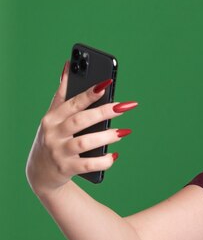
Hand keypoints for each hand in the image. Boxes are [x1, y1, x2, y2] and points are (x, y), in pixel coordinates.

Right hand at [25, 61, 136, 196]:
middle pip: (80, 120)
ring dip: (106, 136)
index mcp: (51, 118)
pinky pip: (88, 165)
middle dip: (104, 112)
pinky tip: (114, 156)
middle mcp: (53, 134)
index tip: (107, 83)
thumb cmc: (52, 138)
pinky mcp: (67, 169)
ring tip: (124, 131)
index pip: (72, 103)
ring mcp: (59, 152)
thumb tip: (68, 65)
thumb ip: (62, 94)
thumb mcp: (52, 117)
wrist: (40, 173)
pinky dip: (102, 161)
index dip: (89, 93)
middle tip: (125, 106)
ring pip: (84, 142)